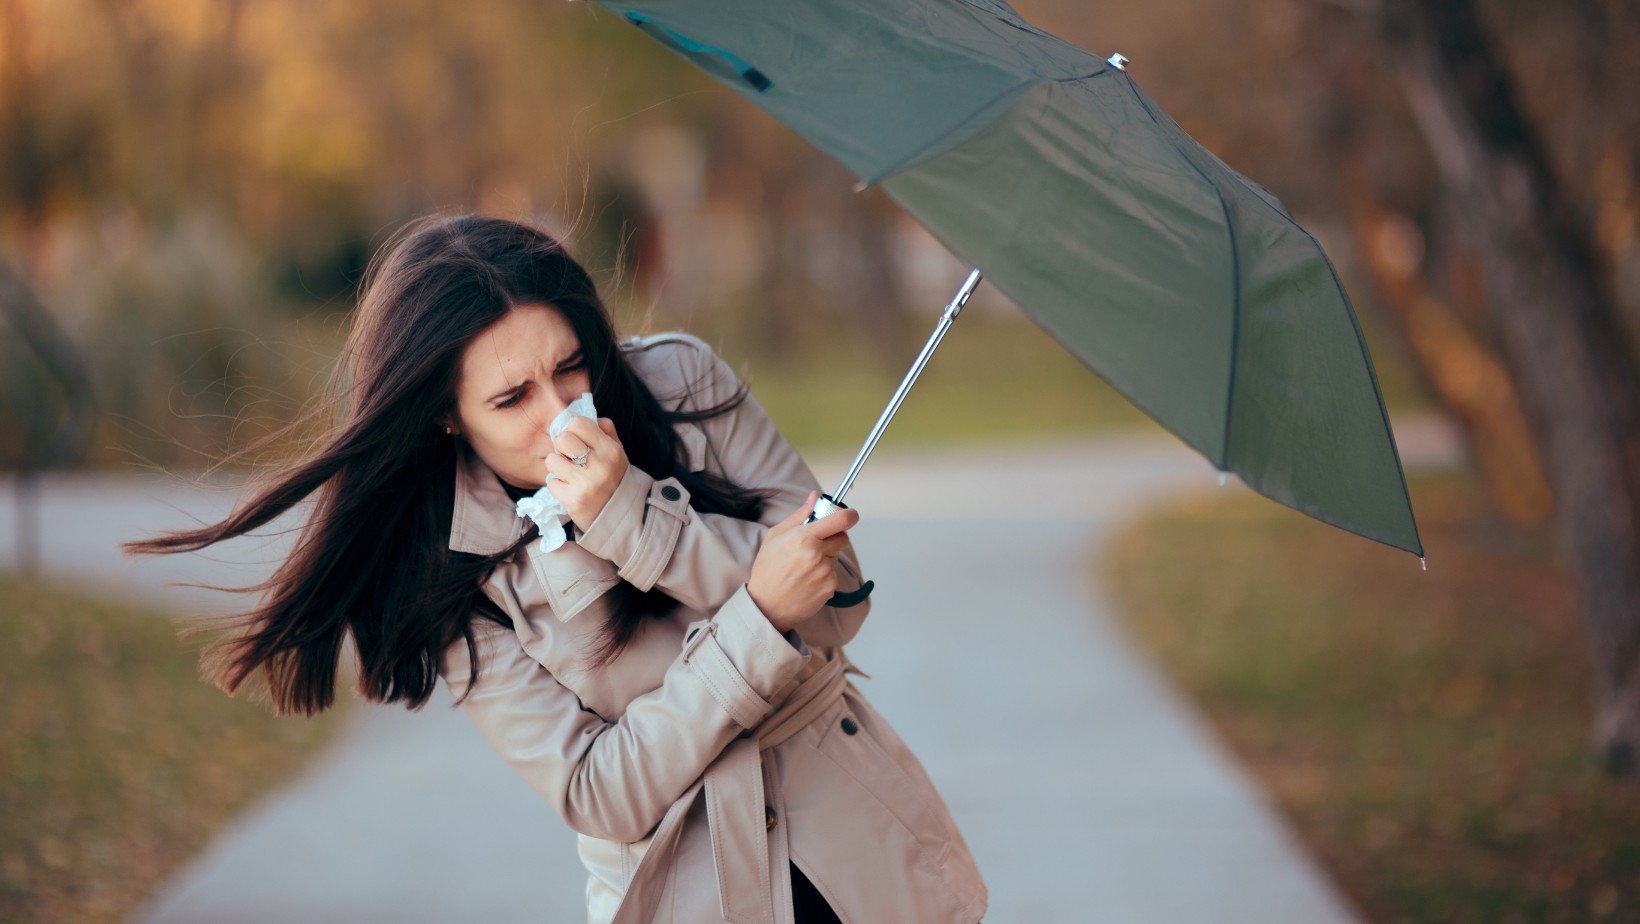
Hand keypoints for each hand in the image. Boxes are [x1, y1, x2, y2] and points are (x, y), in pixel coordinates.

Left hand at [544, 417, 628, 529]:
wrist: (619, 517)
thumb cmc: (614, 479)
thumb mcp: (618, 453)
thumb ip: (606, 431)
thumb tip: (589, 414)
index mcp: (610, 449)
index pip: (578, 423)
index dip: (572, 431)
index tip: (576, 442)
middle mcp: (600, 464)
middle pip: (562, 439)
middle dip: (561, 448)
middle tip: (569, 458)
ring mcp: (586, 483)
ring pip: (552, 460)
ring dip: (557, 467)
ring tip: (568, 474)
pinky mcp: (573, 500)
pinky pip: (551, 482)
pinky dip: (557, 486)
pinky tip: (569, 489)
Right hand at [747, 492, 858, 632]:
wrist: (766, 605)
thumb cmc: (768, 569)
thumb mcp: (775, 536)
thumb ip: (799, 515)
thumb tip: (814, 497)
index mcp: (803, 537)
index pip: (840, 520)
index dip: (849, 515)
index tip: (850, 515)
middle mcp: (817, 554)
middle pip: (842, 538)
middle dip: (833, 537)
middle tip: (815, 544)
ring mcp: (825, 572)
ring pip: (836, 556)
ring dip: (826, 557)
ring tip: (803, 566)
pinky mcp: (830, 587)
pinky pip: (833, 573)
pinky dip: (824, 574)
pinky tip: (806, 579)